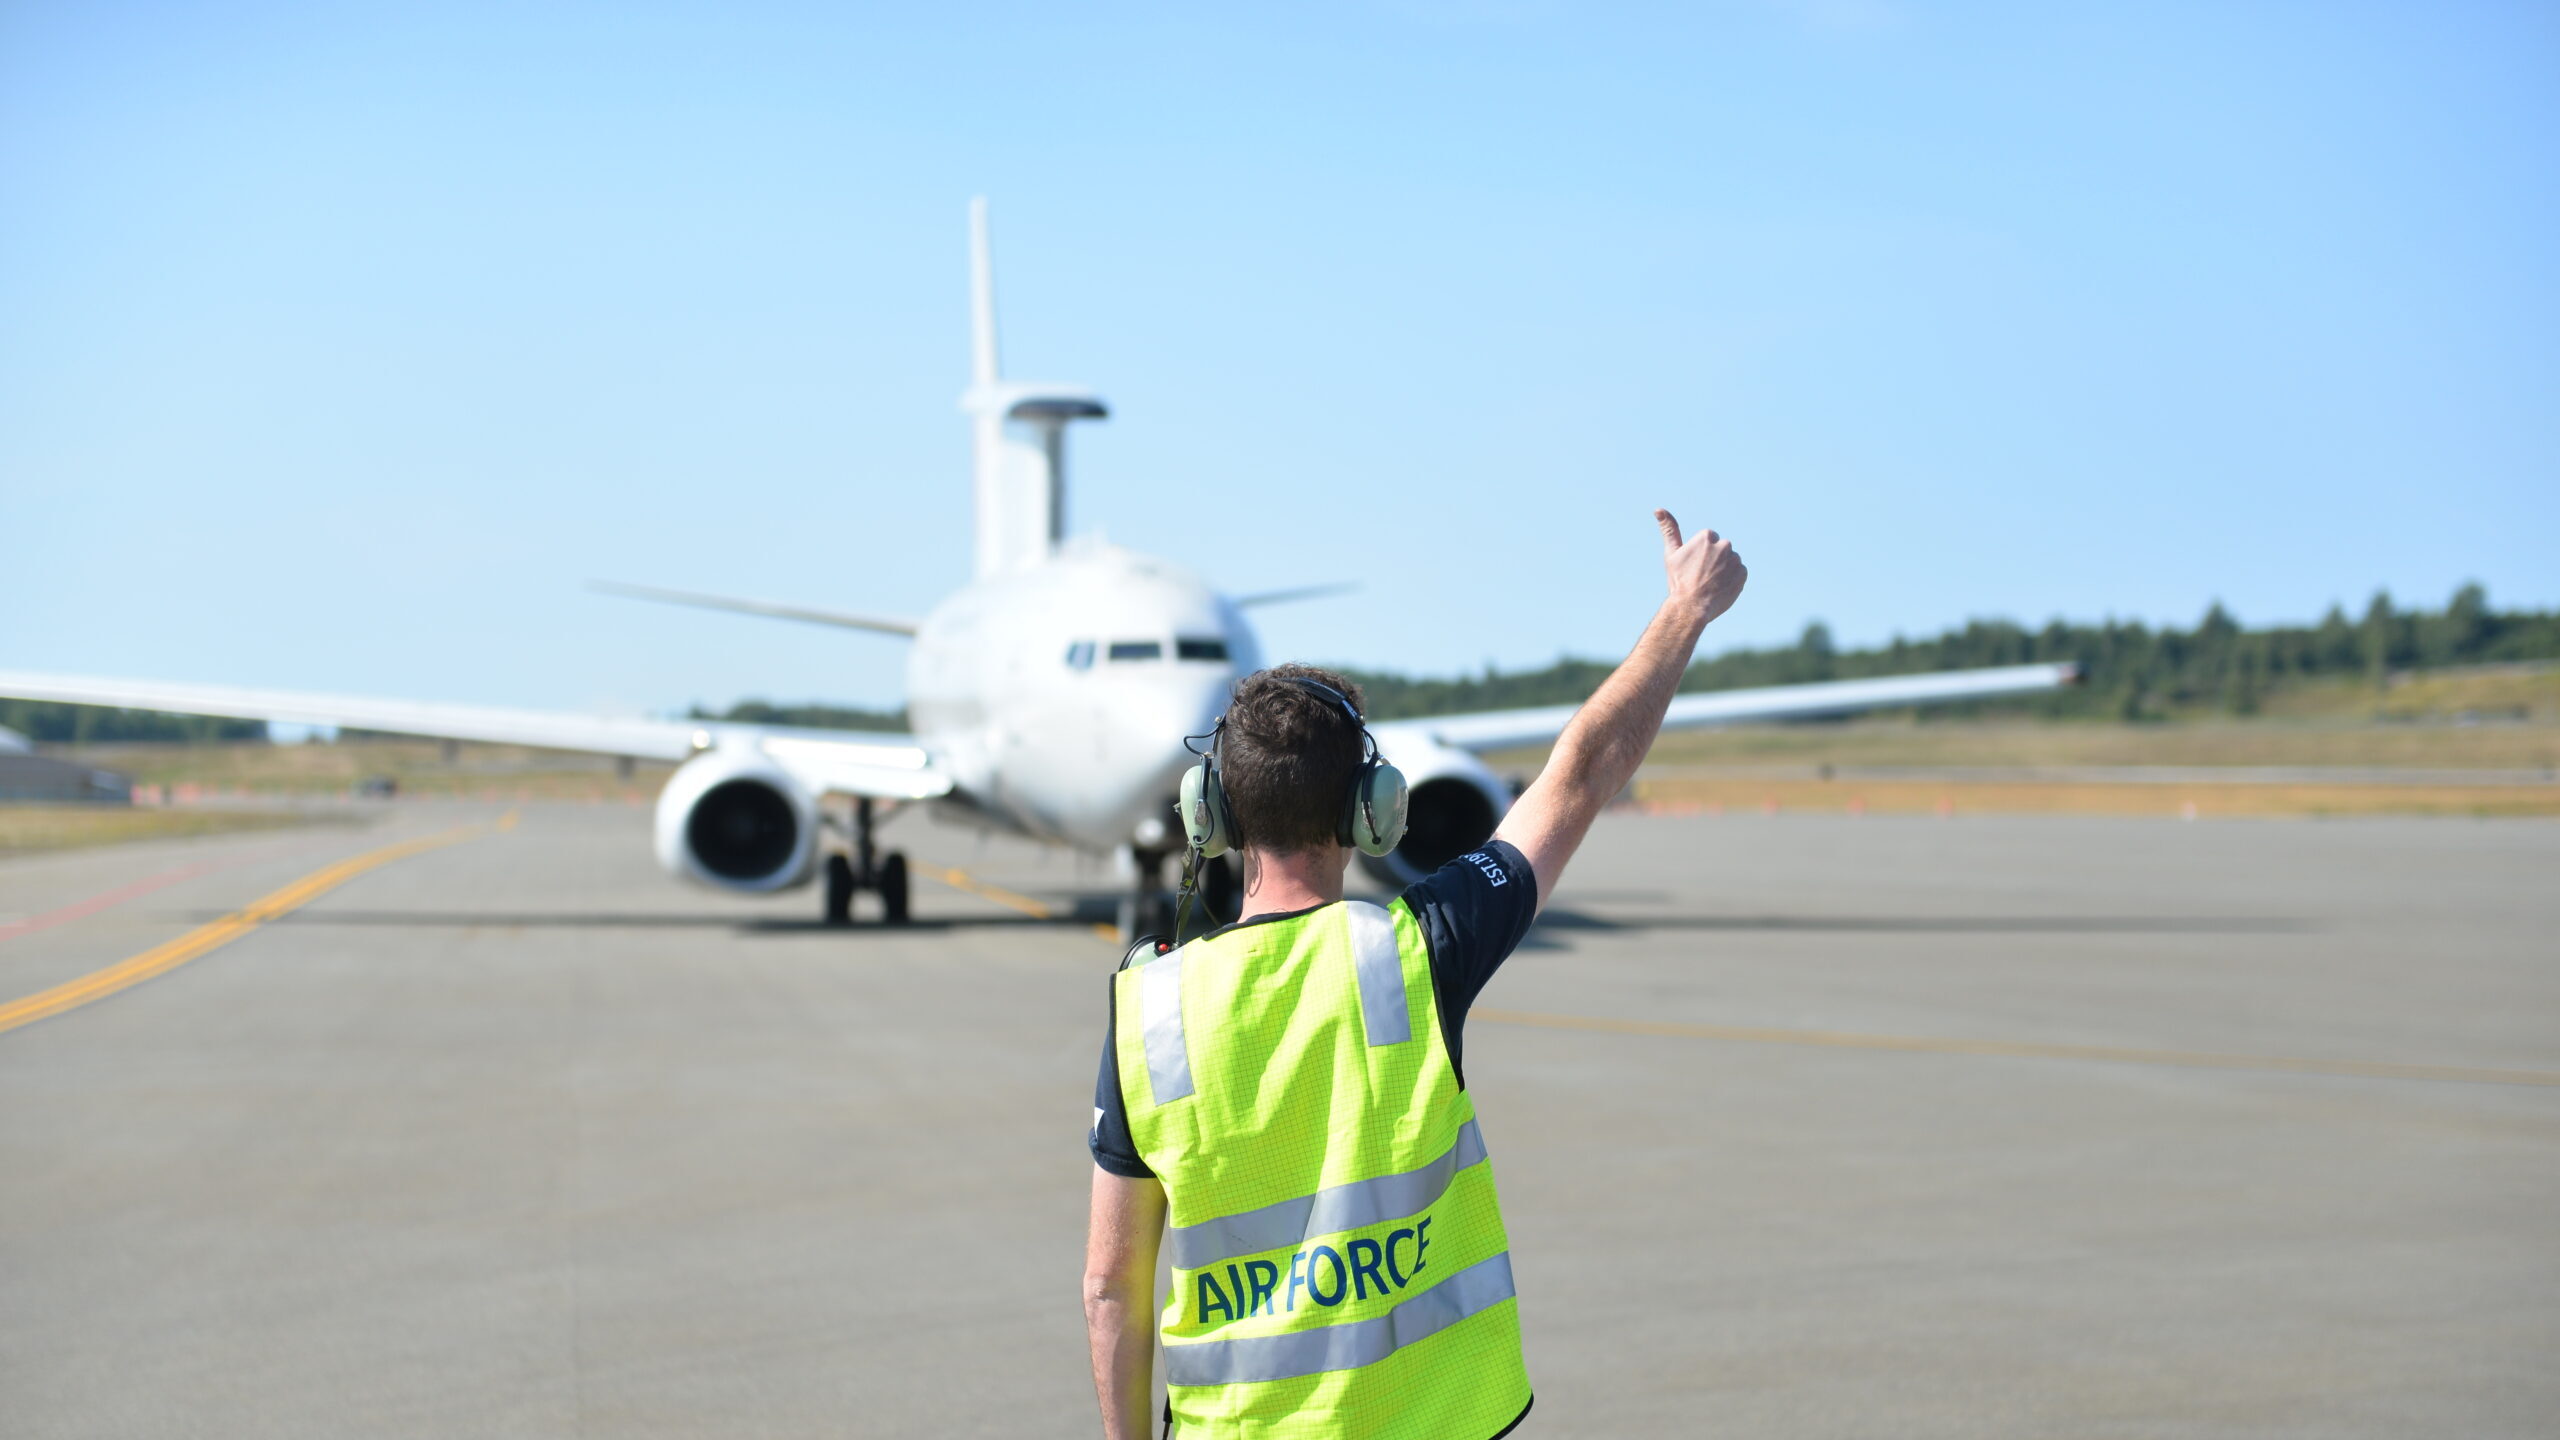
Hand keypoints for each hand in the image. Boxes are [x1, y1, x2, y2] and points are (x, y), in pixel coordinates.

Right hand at [1655, 509, 1744, 626]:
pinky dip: (1731, 580)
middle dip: (1714, 560)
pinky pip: (1738, 573)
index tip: (1693, 567)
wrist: (1691, 607)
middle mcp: (1724, 545)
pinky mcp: (1743, 574)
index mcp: (1707, 536)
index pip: (1709, 541)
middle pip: (1721, 550)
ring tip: (1710, 584)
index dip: (1700, 555)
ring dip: (1723, 570)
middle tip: (1701, 577)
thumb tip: (1658, 509)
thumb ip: (1669, 530)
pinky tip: (1719, 588)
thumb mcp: (1672, 554)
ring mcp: (1735, 560)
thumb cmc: (1679, 581)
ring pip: (1730, 562)